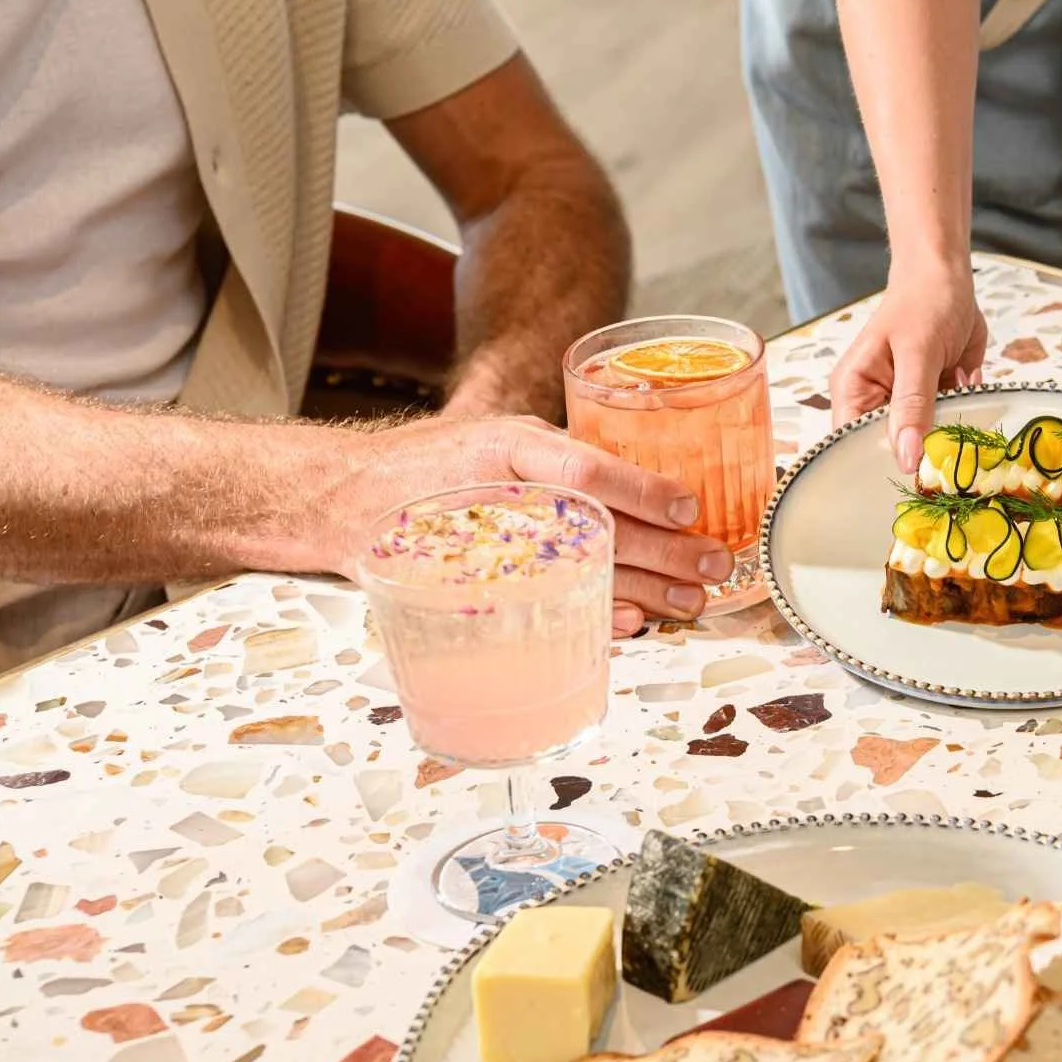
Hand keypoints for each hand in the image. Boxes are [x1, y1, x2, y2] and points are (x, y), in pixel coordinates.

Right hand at [307, 417, 733, 633]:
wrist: (347, 498)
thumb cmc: (439, 466)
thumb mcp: (499, 440)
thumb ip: (559, 458)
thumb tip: (643, 482)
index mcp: (511, 446)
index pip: (588, 469)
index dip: (644, 492)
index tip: (690, 508)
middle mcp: (499, 493)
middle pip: (597, 527)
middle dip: (666, 551)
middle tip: (714, 564)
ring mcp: (484, 543)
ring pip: (580, 570)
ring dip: (645, 590)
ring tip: (691, 600)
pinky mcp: (470, 585)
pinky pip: (545, 605)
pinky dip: (594, 614)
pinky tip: (633, 621)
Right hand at [829, 266, 987, 470]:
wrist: (947, 274)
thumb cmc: (922, 302)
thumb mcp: (918, 353)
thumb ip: (912, 405)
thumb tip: (907, 459)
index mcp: (853, 391)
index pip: (853, 446)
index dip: (879, 466)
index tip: (915, 479)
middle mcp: (875, 402)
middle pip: (891, 449)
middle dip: (923, 451)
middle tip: (952, 448)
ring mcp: (905, 403)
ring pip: (925, 440)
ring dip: (949, 432)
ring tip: (961, 403)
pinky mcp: (932, 399)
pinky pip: (948, 423)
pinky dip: (963, 414)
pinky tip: (967, 383)